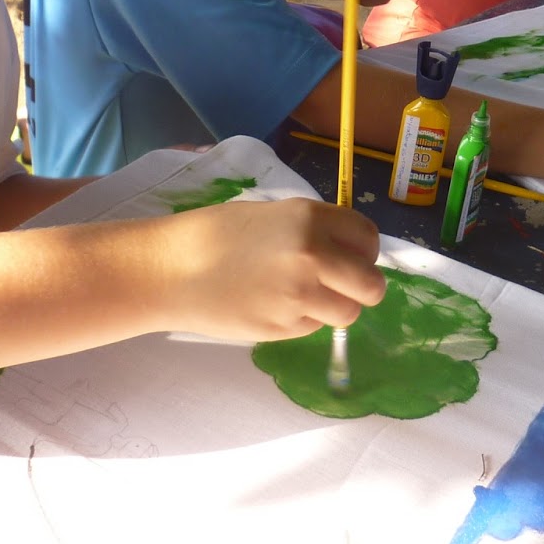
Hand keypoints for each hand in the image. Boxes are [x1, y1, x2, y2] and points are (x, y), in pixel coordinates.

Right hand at [159, 199, 385, 341]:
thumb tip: (347, 252)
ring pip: (347, 313)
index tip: (352, 256)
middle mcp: (314, 257)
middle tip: (341, 286)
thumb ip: (314, 231)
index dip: (364, 250)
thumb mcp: (274, 215)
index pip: (368, 238)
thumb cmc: (217, 233)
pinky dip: (303, 320)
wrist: (172, 269)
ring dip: (334, 307)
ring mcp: (300, 296)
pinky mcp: (284, 328)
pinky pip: (313, 327)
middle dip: (362, 287)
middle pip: (371, 284)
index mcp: (311, 219)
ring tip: (303, 297)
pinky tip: (274, 305)